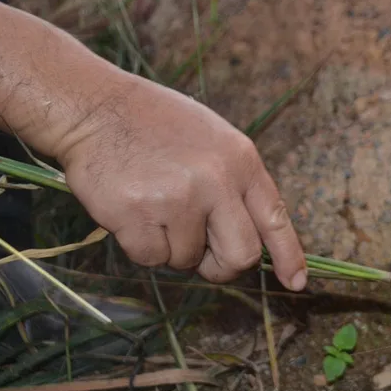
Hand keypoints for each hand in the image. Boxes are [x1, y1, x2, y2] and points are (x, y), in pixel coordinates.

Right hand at [55, 77, 307, 290]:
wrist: (94, 107)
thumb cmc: (155, 125)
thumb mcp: (213, 141)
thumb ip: (237, 185)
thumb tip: (253, 240)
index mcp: (240, 160)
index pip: (275, 218)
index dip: (288, 256)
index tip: (296, 283)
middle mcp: (215, 180)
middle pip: (240, 256)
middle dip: (222, 266)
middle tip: (203, 258)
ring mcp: (177, 199)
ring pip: (188, 260)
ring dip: (171, 247)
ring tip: (154, 206)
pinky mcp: (138, 216)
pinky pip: (151, 258)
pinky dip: (140, 245)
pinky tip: (131, 211)